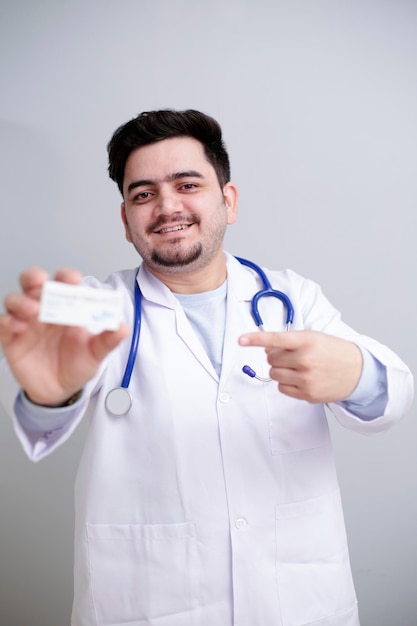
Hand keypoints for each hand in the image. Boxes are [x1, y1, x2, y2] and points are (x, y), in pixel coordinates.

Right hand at [0, 267, 129, 405]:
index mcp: (67, 307)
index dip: (66, 277)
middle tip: (41, 282)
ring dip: (21, 301)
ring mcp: (26, 322)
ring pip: (15, 300)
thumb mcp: (95, 354)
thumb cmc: (77, 365)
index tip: (72, 279)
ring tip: (33, 310)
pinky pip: (3, 323)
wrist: (60, 391)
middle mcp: (44, 309)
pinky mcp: (11, 338)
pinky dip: (7, 321)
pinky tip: (17, 327)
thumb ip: (107, 340)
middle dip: (35, 278)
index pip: (64, 283)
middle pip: (33, 283)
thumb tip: (123, 328)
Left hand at [239, 330, 362, 402]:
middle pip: (271, 359)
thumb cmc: (333, 351)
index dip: (256, 339)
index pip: (276, 338)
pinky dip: (286, 383)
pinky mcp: (307, 394)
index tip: (241, 340)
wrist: (358, 372)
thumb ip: (289, 342)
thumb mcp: (314, 338)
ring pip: (274, 374)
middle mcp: (306, 359)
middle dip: (276, 357)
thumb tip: (266, 349)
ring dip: (280, 370)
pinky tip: (301, 378)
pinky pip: (282, 388)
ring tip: (297, 367)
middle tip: (292, 356)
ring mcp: (307, 379)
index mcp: (308, 341)